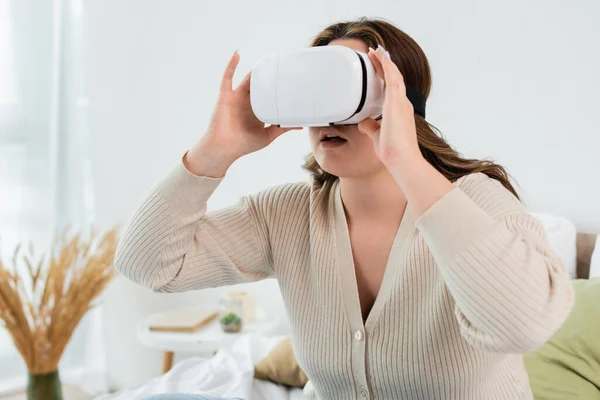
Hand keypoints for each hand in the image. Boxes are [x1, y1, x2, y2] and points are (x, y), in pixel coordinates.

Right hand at [187, 51, 300, 173]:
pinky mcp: (226, 96)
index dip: (276, 87)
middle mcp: (247, 102)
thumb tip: (300, 125)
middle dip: (268, 75)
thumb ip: (281, 128)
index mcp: (257, 110)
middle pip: (259, 85)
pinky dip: (231, 65)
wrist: (224, 148)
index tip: (288, 79)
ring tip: (266, 59)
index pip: (269, 94)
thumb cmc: (243, 144)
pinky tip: (237, 54)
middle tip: (280, 65)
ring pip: (247, 79)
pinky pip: (227, 77)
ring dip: (255, 70)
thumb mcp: (268, 135)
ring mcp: (236, 97)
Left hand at [357, 46, 421, 167]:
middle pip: (393, 78)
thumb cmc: (392, 152)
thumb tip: (362, 122)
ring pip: (393, 75)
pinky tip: (381, 57)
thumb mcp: (376, 136)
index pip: (391, 88)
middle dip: (384, 64)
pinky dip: (387, 67)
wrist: (402, 159)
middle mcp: (403, 104)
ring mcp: (401, 103)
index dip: (385, 75)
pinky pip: (392, 79)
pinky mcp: (396, 104)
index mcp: (399, 111)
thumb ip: (370, 127)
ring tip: (376, 50)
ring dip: (385, 61)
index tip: (379, 65)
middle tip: (376, 52)